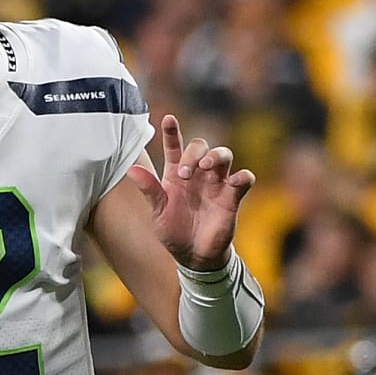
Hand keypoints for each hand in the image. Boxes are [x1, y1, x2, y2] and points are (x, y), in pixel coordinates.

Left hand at [127, 115, 255, 271]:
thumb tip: (131, 169)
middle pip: (201, 146)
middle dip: (194, 152)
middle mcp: (198, 174)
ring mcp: (217, 184)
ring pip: (224, 155)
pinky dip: (242, 176)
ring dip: (217, 156)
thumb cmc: (173, 231)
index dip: (172, 132)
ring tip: (207, 167)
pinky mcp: (232, 197)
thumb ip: (149, 190)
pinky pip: (244, 179)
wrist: (193, 256)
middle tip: (185, 172)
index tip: (168, 118)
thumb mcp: (157, 212)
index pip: (174, 146)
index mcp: (176, 174)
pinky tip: (234, 181)